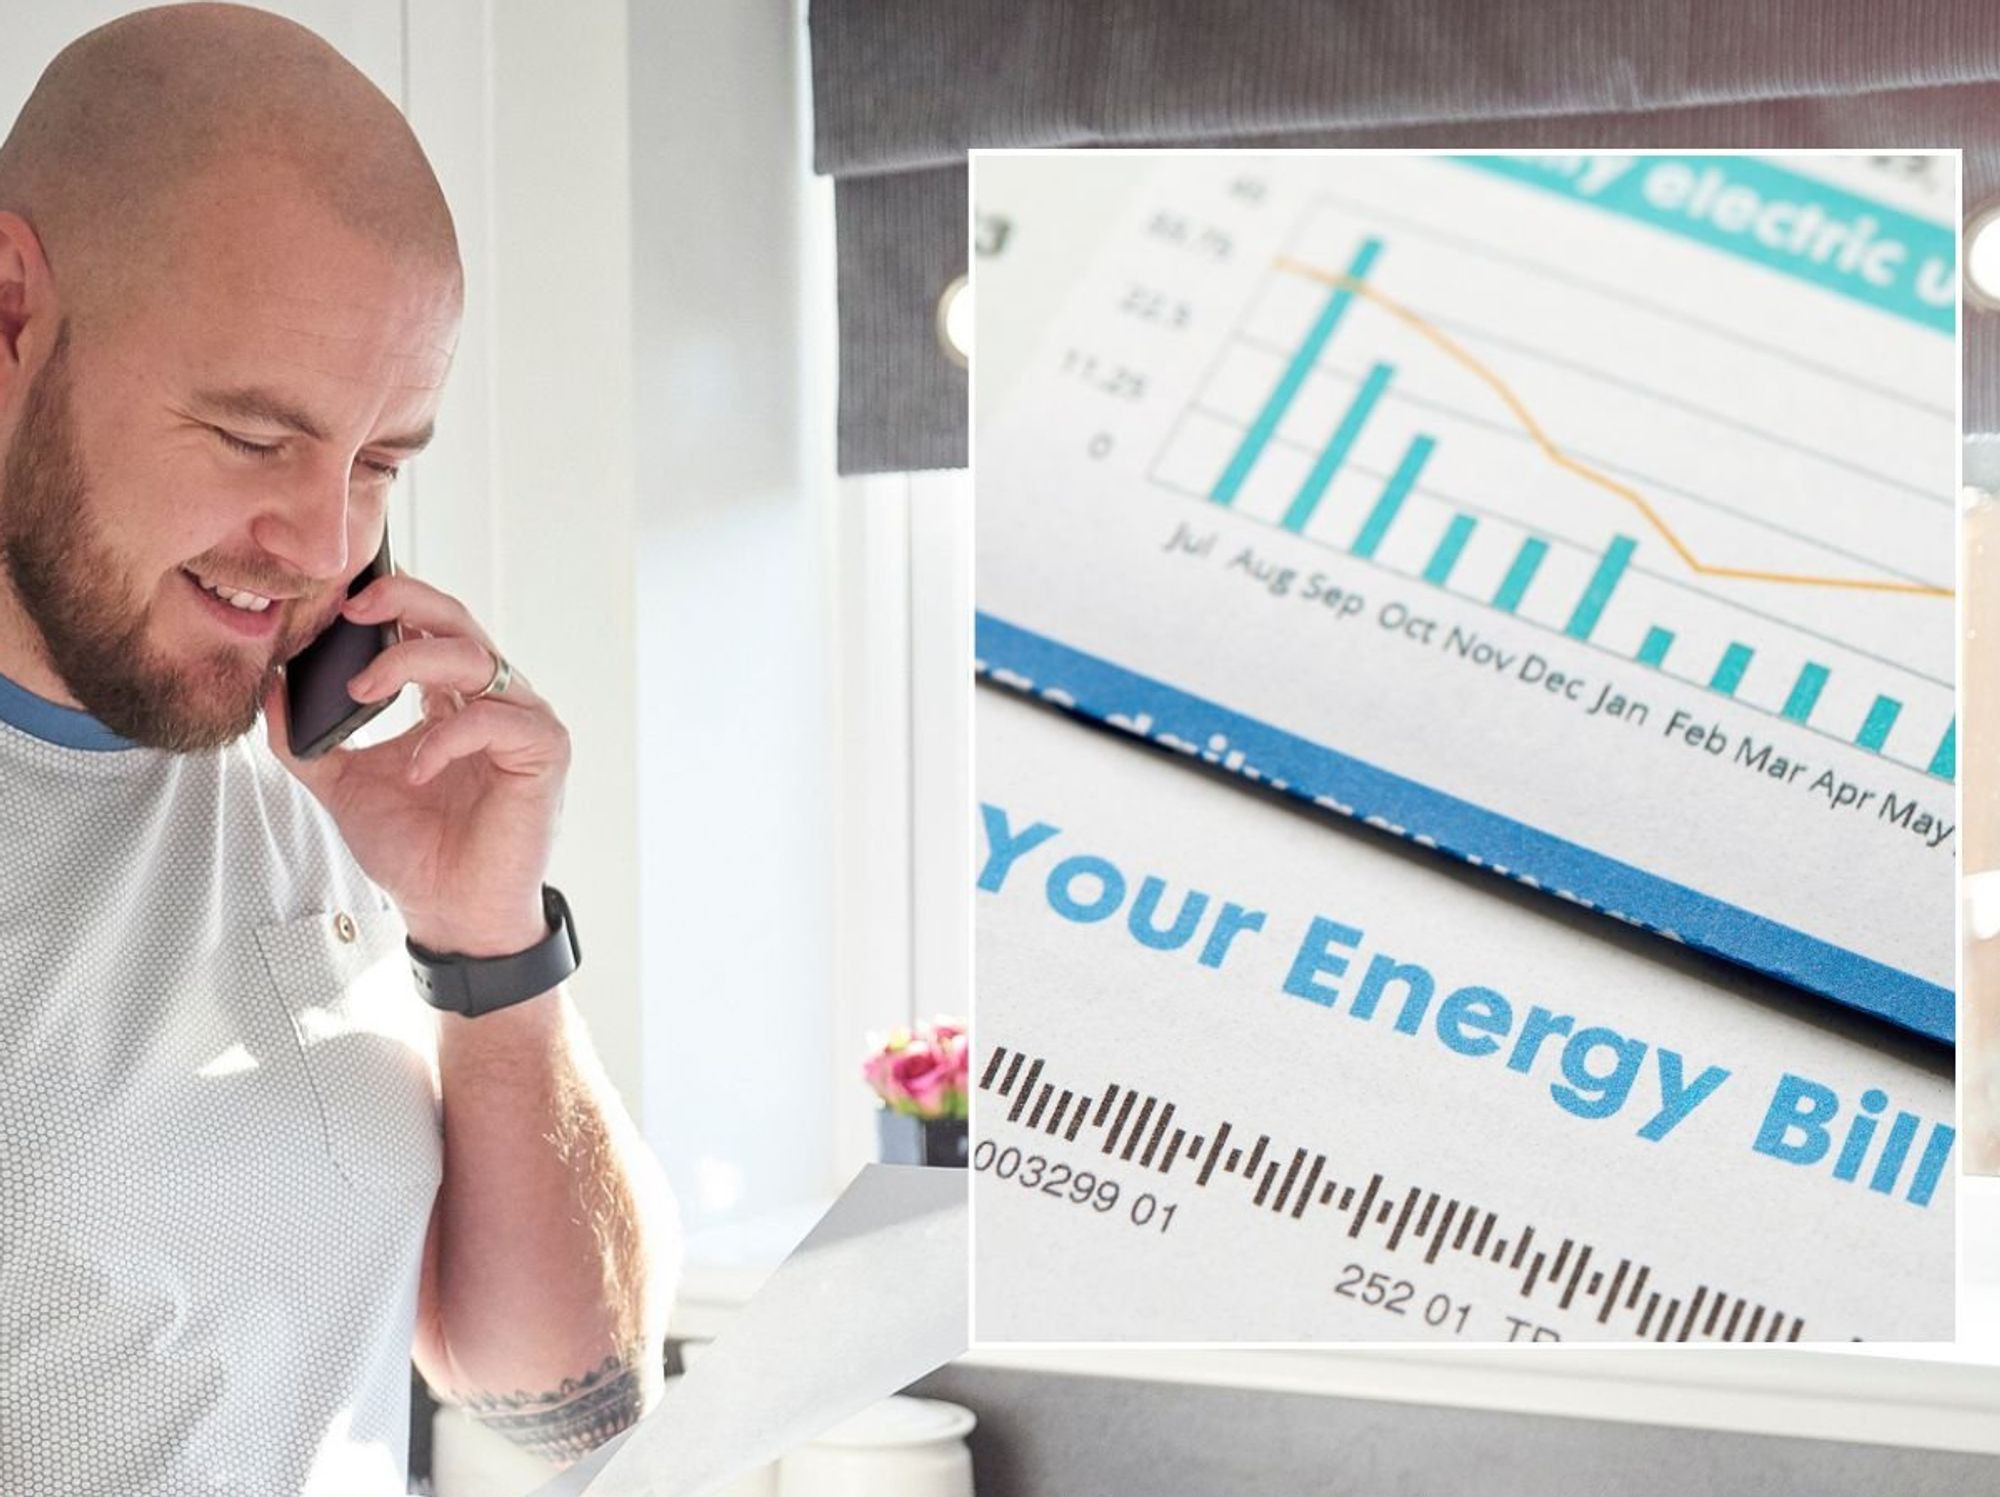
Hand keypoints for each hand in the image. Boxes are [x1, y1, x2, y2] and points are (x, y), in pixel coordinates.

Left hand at [263, 572, 569, 957]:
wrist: (450, 911)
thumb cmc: (412, 850)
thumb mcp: (342, 784)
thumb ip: (307, 740)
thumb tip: (271, 687)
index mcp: (450, 697)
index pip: (427, 623)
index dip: (388, 600)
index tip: (335, 600)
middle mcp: (492, 699)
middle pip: (457, 619)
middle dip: (403, 601)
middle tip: (350, 608)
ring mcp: (522, 721)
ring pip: (474, 657)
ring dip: (411, 661)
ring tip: (360, 691)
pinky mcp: (543, 752)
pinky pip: (495, 719)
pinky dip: (447, 736)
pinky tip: (416, 768)